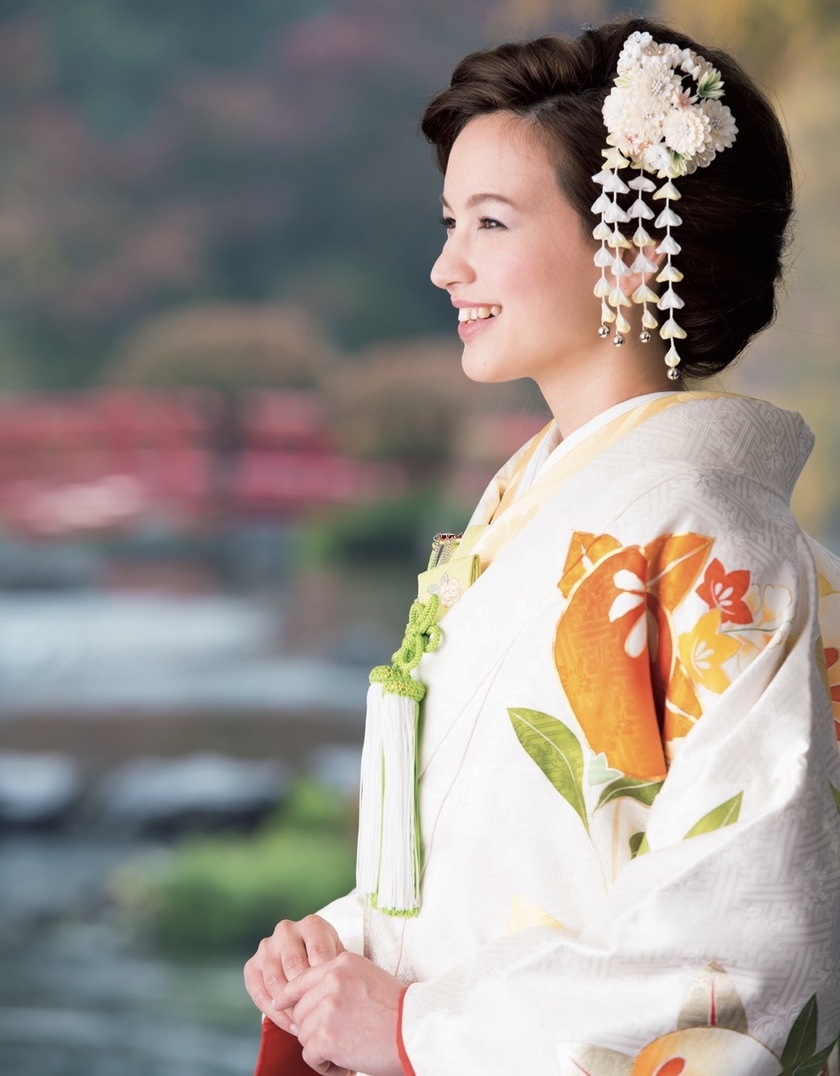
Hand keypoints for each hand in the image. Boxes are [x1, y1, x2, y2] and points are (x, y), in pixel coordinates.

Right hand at [244, 915, 344, 1032]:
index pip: (318, 951)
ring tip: (307, 1026)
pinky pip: (259, 993)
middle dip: (306, 995)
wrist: (308, 966)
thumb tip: (343, 993)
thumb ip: (339, 971)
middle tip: (318, 1017)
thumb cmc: (331, 966)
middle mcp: (286, 930)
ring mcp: (266, 947)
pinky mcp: (252, 966)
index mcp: (312, 924)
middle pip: (294, 965)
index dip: (325, 980)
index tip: (333, 1003)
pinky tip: (292, 1026)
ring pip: (275, 981)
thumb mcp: (340, 962)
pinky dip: (275, 1014)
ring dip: (290, 1007)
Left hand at [274, 951, 404, 1075]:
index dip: (288, 995)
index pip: (302, 978)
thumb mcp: (367, 978)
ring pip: (303, 1034)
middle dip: (314, 1030)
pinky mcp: (326, 1036)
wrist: (415, 1029)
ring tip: (346, 1051)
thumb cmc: (397, 1009)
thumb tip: (310, 999)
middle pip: (301, 1011)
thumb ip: (339, 981)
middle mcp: (331, 980)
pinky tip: (345, 1063)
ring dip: (321, 1048)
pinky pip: (310, 1055)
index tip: (279, 1004)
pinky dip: (325, 1065)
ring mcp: (327, 1007)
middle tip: (340, 1040)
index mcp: (341, 963)